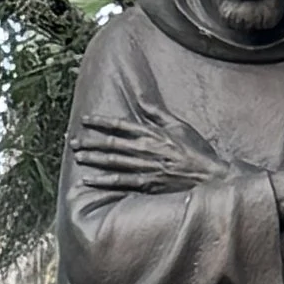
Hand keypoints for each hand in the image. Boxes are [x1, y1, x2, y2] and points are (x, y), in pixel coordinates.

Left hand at [67, 111, 231, 195]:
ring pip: (112, 162)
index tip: (86, 121)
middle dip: (90, 142)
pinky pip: (121, 183)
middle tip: (73, 141)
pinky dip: (104, 181)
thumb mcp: (179, 126)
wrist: (210, 177)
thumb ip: (157, 113)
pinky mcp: (147, 185)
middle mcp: (146, 150)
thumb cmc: (196, 151)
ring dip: (93, 159)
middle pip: (111, 144)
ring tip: (78, 156)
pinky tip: (89, 180)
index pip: (121, 125)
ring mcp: (145, 169)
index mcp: (152, 134)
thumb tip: (141, 97)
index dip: (101, 122)